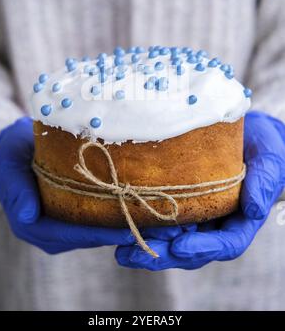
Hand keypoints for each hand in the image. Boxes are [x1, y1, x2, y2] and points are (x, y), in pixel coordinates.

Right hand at [0, 117, 134, 253]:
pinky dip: (112, 216)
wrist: (18, 145)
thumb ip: (16, 191)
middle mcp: (48, 232)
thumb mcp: (8, 167)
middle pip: (86, 238)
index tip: (125, 231)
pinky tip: (133, 208)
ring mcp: (61, 225)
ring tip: (146, 220)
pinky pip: (94, 220)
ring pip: (93, 232)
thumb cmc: (12, 154)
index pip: (68, 235)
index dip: (97, 234)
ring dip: (117, 227)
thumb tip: (28, 217)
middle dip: (115, 233)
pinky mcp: (72, 215)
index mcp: (31, 225)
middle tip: (146, 227)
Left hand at [115, 111, 284, 269]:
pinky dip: (141, 222)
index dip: (204, 249)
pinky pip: (160, 216)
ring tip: (121, 247)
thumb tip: (254, 210)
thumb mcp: (270, 160)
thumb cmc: (264, 147)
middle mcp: (216, 223)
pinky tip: (119, 223)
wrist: (246, 133)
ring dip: (146, 245)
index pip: (226, 244)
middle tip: (135, 255)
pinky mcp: (178, 200)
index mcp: (240, 220)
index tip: (180, 247)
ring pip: (171, 239)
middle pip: (191, 250)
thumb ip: (265, 182)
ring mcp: (196, 214)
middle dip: (163, 255)